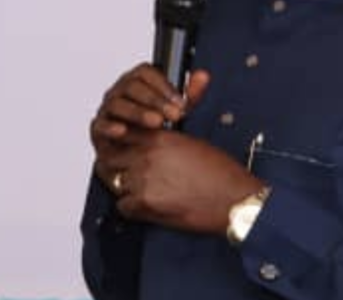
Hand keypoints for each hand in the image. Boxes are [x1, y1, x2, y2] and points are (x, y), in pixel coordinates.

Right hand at [90, 63, 209, 192]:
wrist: (136, 151)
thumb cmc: (154, 126)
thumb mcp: (176, 109)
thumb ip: (190, 93)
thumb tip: (203, 76)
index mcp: (137, 81)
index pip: (145, 72)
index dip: (163, 85)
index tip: (180, 101)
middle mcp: (120, 91)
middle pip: (132, 86)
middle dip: (155, 100)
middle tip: (174, 115)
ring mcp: (108, 108)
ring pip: (118, 103)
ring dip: (138, 112)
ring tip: (157, 123)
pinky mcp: (99, 127)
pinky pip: (101, 124)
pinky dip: (111, 126)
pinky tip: (123, 130)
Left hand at [109, 130, 264, 234]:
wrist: (232, 199)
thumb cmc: (221, 173)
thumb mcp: (193, 143)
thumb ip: (166, 142)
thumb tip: (152, 146)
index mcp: (159, 138)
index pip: (121, 134)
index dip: (118, 143)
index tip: (119, 149)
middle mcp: (147, 156)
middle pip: (110, 158)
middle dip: (112, 165)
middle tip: (119, 172)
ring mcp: (143, 180)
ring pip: (114, 183)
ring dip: (122, 187)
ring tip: (136, 191)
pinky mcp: (145, 204)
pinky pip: (123, 206)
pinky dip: (130, 208)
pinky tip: (144, 206)